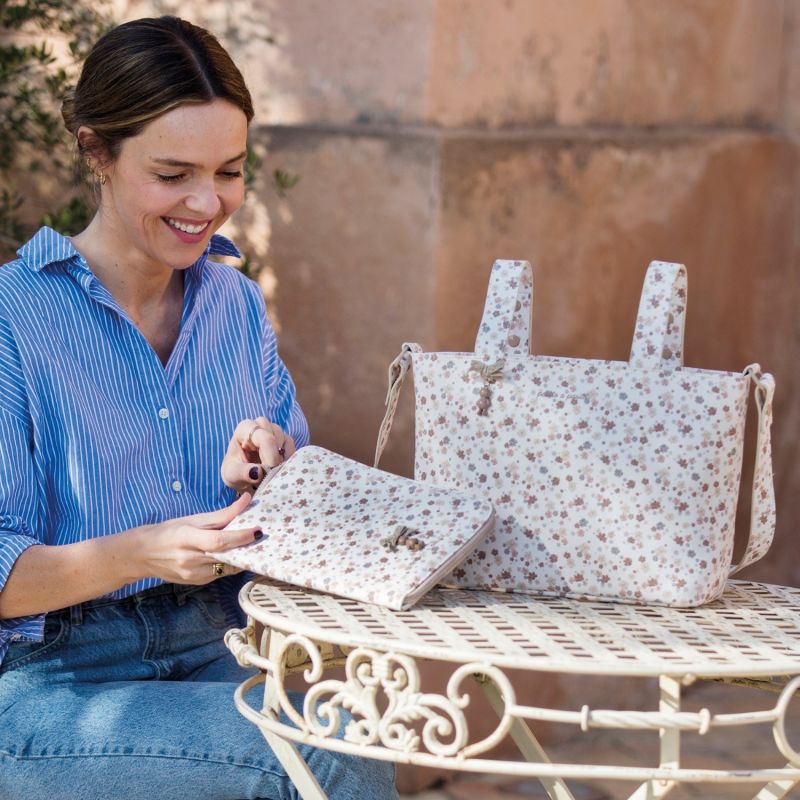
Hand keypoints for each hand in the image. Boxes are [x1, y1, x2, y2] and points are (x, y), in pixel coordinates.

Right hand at [128, 493, 259, 583]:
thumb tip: (246, 501)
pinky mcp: (197, 583)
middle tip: (261, 537)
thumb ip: (222, 514)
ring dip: (241, 556)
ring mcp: (193, 575)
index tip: (258, 530)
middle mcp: (190, 560)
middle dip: (247, 547)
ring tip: (250, 543)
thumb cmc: (168, 532)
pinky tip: (233, 553)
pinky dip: (230, 563)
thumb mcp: (192, 519)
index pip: (219, 541)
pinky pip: (221, 573)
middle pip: (226, 555)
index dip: (240, 537)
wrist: (142, 555)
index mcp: (187, 539)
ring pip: (227, 567)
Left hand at [220, 417, 295, 493]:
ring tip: (271, 473)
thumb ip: (242, 473)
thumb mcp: (232, 474)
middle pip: (278, 439)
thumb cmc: (235, 470)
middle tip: (268, 476)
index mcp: (245, 428)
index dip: (271, 457)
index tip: (269, 473)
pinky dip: (289, 462)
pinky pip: (294, 450)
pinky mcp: (286, 441)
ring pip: (287, 443)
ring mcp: (276, 431)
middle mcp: (262, 425)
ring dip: (282, 461)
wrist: (243, 474)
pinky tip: (279, 471)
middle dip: (275, 459)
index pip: (265, 438)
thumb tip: (258, 472)